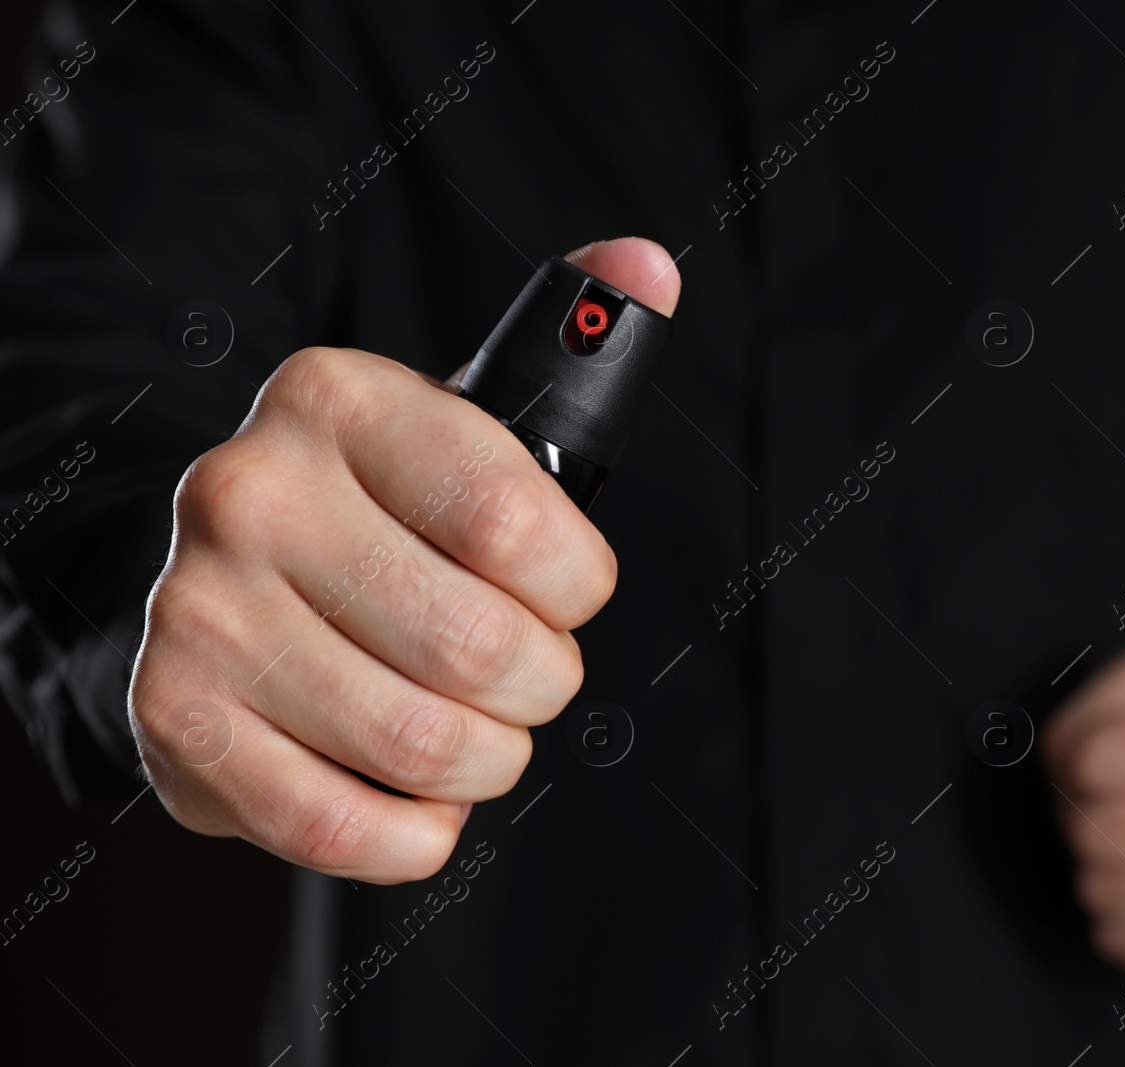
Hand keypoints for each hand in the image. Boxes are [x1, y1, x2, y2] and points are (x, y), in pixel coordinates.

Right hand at [129, 237, 679, 882]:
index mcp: (339, 400)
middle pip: (482, 649)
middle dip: (540, 684)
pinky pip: (345, 829)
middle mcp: (251, 493)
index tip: (562, 588)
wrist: (221, 575)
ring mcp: (201, 612)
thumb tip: (649, 265)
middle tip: (521, 673)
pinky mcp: (178, 725)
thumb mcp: (465, 418)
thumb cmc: (381, 509)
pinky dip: (414, 832)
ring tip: (468, 726)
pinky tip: (413, 791)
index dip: (576, 585)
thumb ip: (572, 345)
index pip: (518, 521)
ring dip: (485, 760)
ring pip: (427, 747)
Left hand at [1042, 646, 1124, 979]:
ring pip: (1100, 890)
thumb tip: (1079, 764)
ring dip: (1093, 867)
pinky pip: (1119, 940)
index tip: (1109, 760)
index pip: (1092, 761)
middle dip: (1083, 816)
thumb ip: (1104, 702)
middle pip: (1091, 831)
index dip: (1083, 761)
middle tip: (1115, 807)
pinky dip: (1111, 917)